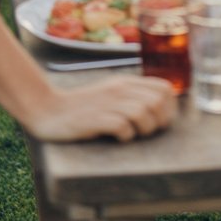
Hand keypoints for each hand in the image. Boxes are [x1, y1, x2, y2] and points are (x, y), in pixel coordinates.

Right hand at [30, 75, 175, 142]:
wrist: (50, 109)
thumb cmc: (84, 106)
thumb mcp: (111, 94)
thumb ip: (133, 96)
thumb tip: (160, 108)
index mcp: (126, 82)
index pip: (165, 88)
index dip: (170, 108)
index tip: (161, 122)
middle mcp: (120, 90)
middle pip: (158, 101)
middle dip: (160, 121)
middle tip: (147, 132)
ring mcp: (108, 103)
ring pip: (144, 112)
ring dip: (144, 129)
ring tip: (133, 135)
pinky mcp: (96, 119)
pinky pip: (123, 127)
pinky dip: (126, 136)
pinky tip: (118, 138)